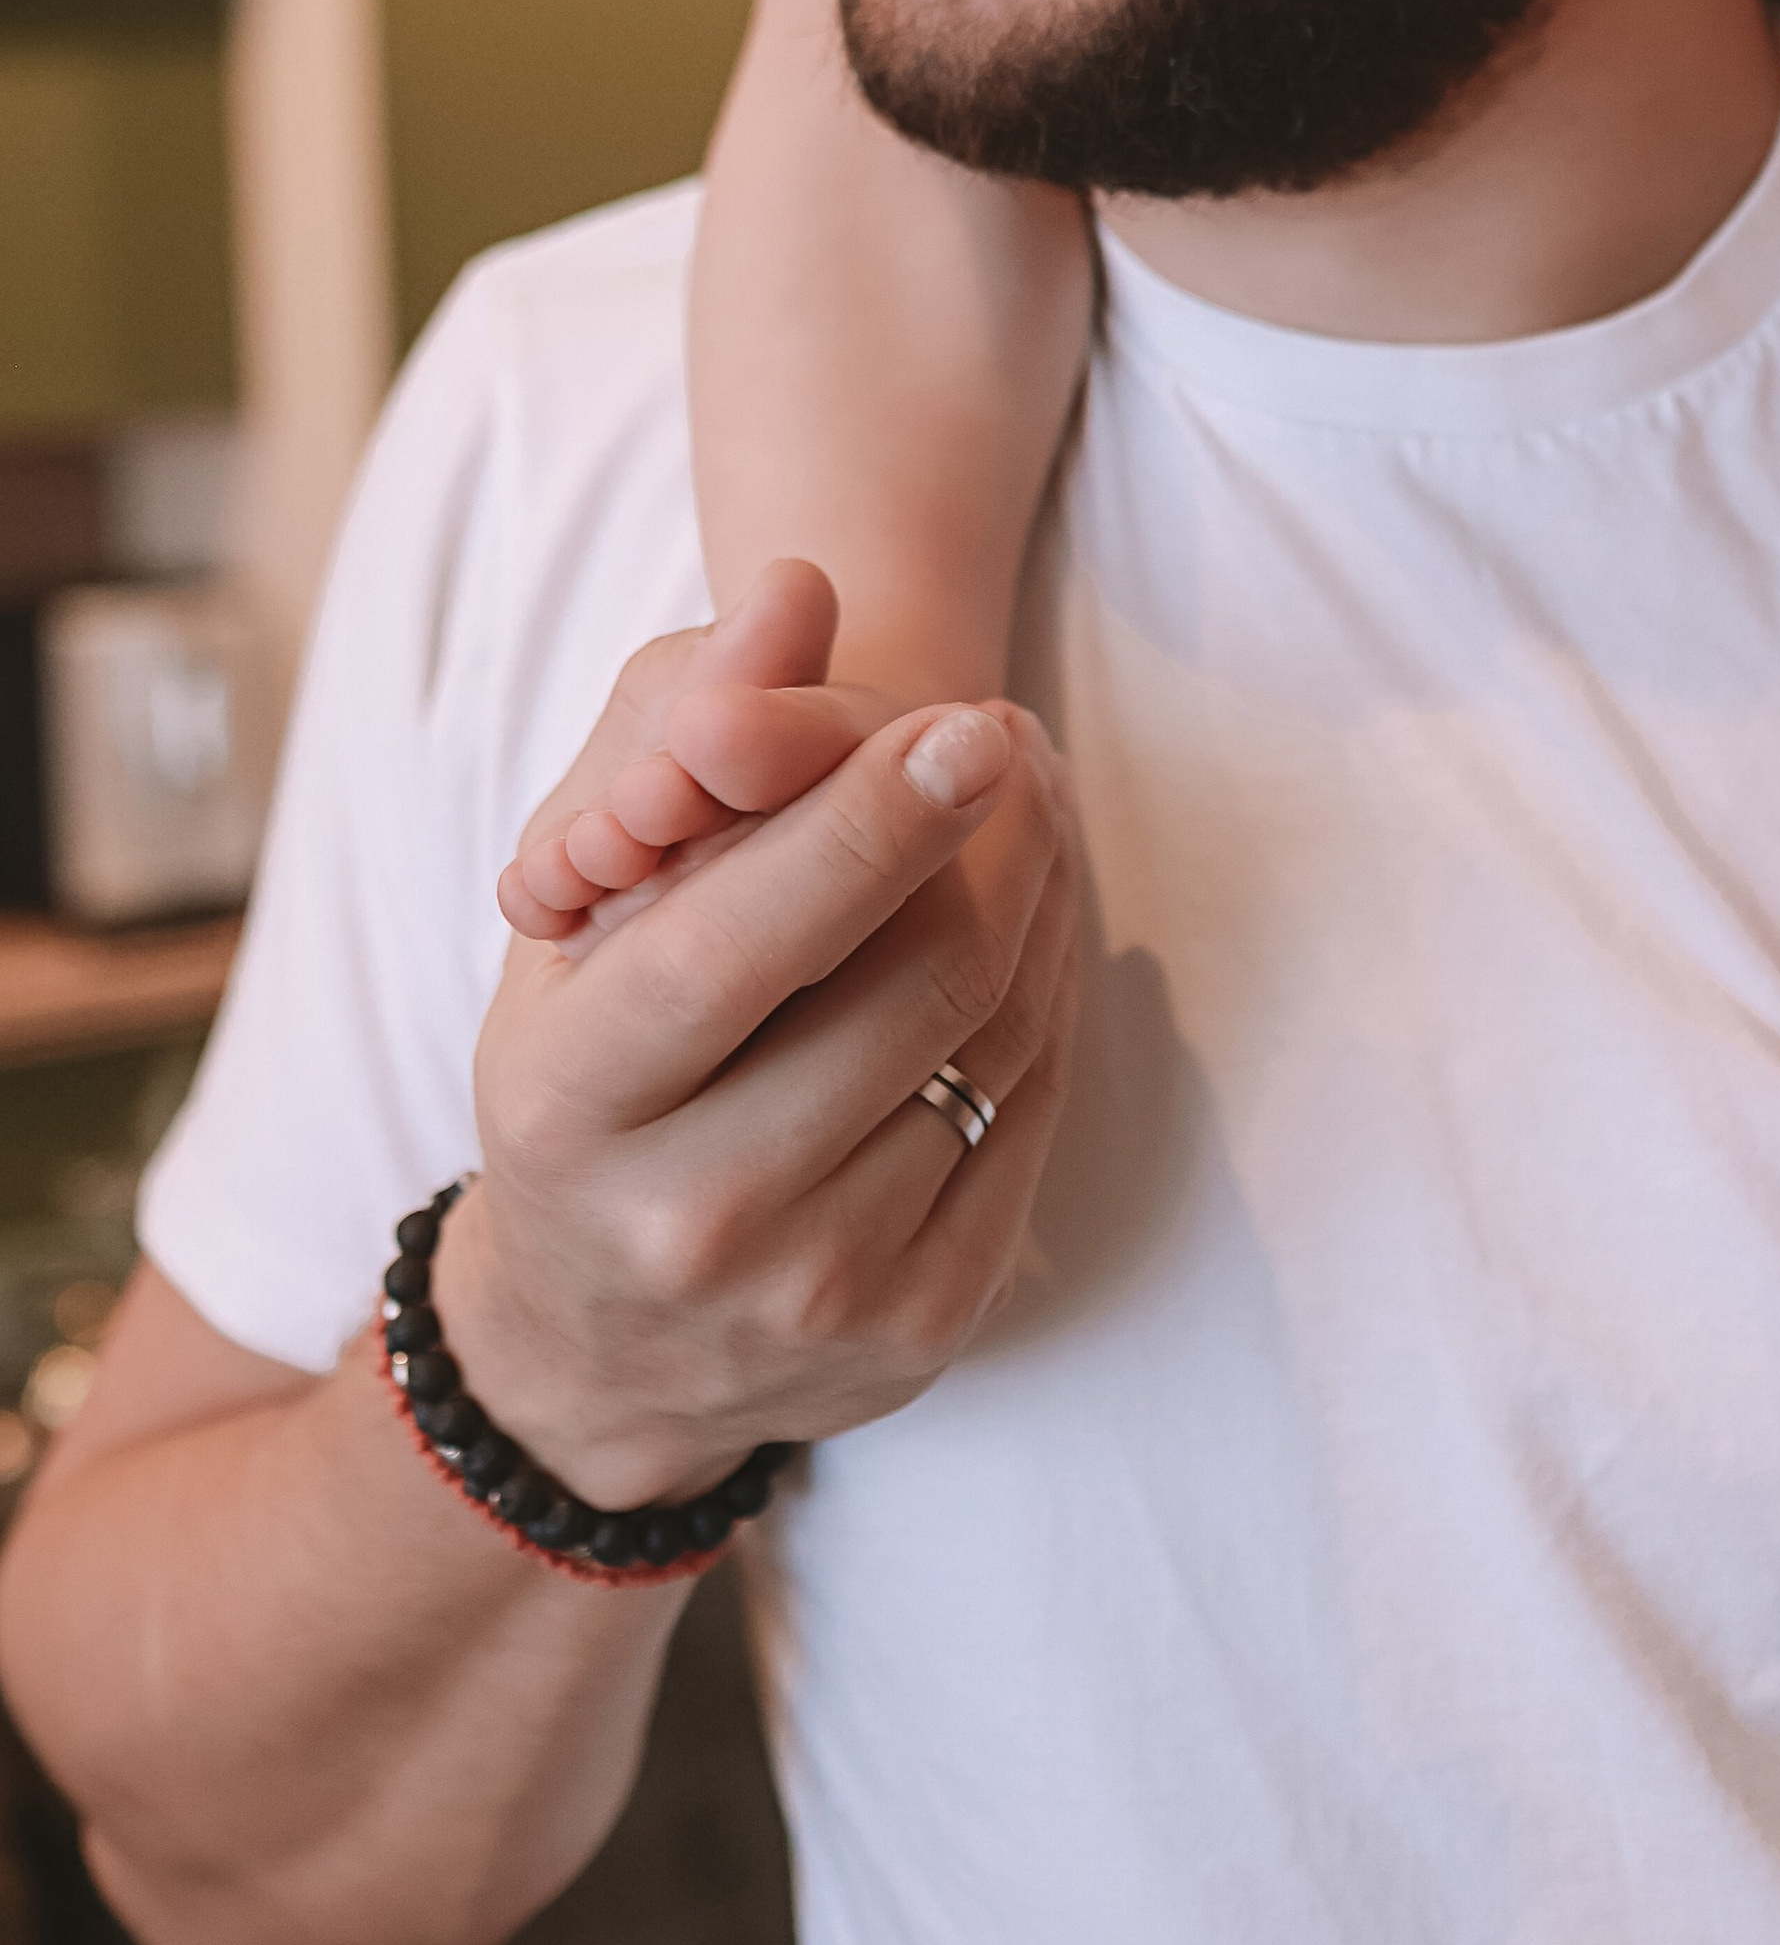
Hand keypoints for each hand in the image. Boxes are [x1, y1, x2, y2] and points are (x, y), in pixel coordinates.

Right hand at [440, 564, 1079, 1506]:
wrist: (601, 1349)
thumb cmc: (587, 1078)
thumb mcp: (581, 907)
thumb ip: (681, 722)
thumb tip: (797, 594)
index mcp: (569, 1107)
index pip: (735, 951)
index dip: (863, 829)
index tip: (973, 720)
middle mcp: (689, 1220)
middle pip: (910, 982)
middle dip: (987, 832)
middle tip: (1007, 728)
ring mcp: (820, 1291)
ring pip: (993, 1036)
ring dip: (1035, 893)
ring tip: (1022, 799)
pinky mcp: (928, 1324)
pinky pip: (1031, 1110)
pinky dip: (1046, 992)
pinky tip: (1025, 920)